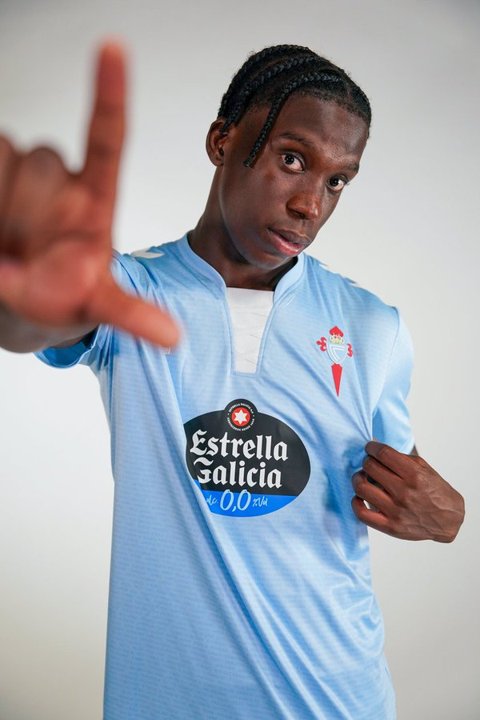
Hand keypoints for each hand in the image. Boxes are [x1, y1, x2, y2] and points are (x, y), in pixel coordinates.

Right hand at [0, 41, 177, 346]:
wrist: (23, 306)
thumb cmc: (66, 298)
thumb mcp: (101, 307)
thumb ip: (131, 315)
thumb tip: (172, 338)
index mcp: (96, 199)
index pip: (106, 137)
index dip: (109, 92)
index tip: (113, 49)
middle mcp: (60, 179)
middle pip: (39, 157)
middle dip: (25, 208)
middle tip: (23, 249)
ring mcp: (22, 176)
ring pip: (5, 155)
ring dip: (2, 207)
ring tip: (9, 248)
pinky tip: (0, 238)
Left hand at [351, 441, 464, 541]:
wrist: (448, 520)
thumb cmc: (434, 491)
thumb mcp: (422, 468)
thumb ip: (398, 456)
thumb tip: (373, 444)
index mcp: (414, 475)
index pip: (383, 453)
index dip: (371, 447)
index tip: (370, 447)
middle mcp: (404, 493)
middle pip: (370, 467)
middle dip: (366, 461)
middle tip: (369, 463)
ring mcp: (396, 511)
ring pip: (362, 488)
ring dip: (358, 478)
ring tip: (363, 478)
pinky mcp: (390, 527)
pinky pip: (362, 514)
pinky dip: (355, 502)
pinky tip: (360, 497)